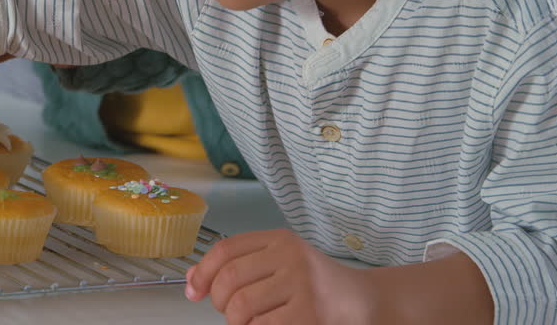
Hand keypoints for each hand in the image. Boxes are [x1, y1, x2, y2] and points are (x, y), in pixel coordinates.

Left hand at [186, 229, 374, 324]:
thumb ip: (239, 266)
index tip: (194, 291)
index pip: (225, 249)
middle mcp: (291, 256)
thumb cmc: (315, 286)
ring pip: (241, 306)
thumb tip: (193, 280)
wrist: (364, 302)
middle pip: (229, 278)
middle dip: (220, 301)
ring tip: (248, 322)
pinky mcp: (310, 313)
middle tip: (229, 312)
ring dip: (236, 322)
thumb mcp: (280, 264)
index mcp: (280, 240)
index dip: (202, 272)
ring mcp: (302, 284)